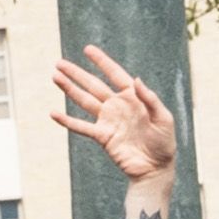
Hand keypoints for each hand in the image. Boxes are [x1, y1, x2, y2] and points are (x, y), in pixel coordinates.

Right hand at [48, 47, 177, 194]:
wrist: (155, 168)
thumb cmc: (164, 142)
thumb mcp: (163, 118)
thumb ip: (150, 99)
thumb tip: (136, 80)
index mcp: (133, 97)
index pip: (115, 74)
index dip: (101, 61)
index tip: (87, 49)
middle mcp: (117, 105)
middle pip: (93, 85)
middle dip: (76, 73)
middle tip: (59, 63)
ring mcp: (108, 120)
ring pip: (84, 101)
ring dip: (69, 90)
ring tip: (55, 77)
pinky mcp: (102, 136)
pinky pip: (81, 127)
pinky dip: (67, 121)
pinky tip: (53, 113)